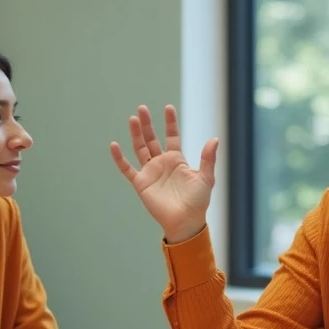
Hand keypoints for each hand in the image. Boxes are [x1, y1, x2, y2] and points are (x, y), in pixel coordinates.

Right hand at [109, 104, 218, 242]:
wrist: (186, 221)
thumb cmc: (197, 202)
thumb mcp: (205, 177)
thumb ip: (208, 158)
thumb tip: (214, 139)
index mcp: (177, 160)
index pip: (172, 136)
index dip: (170, 123)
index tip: (168, 108)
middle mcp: (162, 163)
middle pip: (152, 139)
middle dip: (148, 124)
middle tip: (142, 108)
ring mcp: (150, 172)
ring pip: (140, 149)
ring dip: (136, 134)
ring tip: (133, 118)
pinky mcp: (141, 183)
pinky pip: (127, 169)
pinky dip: (120, 158)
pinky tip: (114, 145)